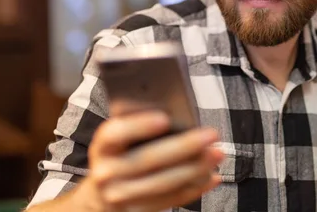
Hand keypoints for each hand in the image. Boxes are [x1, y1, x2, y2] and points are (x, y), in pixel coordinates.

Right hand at [85, 111, 223, 211]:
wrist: (99, 198)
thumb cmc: (119, 157)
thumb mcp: (120, 140)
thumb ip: (139, 127)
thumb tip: (179, 117)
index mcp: (103, 146)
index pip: (116, 133)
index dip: (139, 126)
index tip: (164, 118)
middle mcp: (107, 172)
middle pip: (148, 159)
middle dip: (184, 146)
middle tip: (211, 134)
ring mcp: (120, 196)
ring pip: (163, 183)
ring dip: (195, 169)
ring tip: (217, 154)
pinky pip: (170, 200)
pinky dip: (194, 188)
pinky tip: (212, 177)